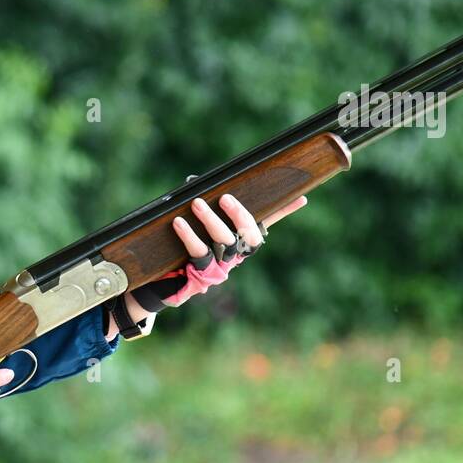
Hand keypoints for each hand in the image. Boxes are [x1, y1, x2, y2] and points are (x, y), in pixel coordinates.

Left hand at [103, 193, 307, 340]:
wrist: (160, 281)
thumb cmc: (181, 248)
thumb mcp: (192, 227)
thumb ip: (199, 206)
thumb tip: (196, 180)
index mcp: (240, 241)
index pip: (265, 223)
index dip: (284, 211)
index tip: (301, 198)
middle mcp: (235, 254)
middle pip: (248, 235)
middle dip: (239, 215)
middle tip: (225, 198)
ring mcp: (220, 266)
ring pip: (224, 242)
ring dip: (210, 221)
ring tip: (196, 204)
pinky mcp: (201, 274)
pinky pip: (198, 252)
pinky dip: (188, 236)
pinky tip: (179, 223)